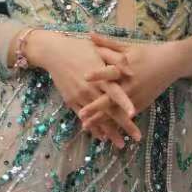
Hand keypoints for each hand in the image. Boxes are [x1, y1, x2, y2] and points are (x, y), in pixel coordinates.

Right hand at [26, 31, 140, 148]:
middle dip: (124, 125)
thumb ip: (116, 59)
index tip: (134, 114)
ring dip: (110, 132)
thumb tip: (131, 70)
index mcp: (99, 76)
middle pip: (109, 110)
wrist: (54, 52)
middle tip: (137, 137)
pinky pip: (84, 117)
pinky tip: (103, 136)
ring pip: (97, 118)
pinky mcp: (71, 100)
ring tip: (121, 144)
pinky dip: (94, 127)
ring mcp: (80, 96)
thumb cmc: (80, 47)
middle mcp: (90, 89)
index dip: (124, 103)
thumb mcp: (99, 50)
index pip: (115, 92)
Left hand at [81, 35, 186, 119]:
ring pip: (116, 111)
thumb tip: (89, 34)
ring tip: (86, 126)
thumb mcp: (127, 47)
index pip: (109, 71)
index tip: (84, 76)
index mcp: (125, 68)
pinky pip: (124, 116)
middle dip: (96, 106)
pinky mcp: (140, 104)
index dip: (97, 74)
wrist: (170, 63)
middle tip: (81, 113)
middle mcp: (130, 84)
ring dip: (101, 119)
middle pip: (110, 97)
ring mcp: (135, 96)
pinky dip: (113, 123)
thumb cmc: (146, 53)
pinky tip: (100, 131)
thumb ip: (107, 44)